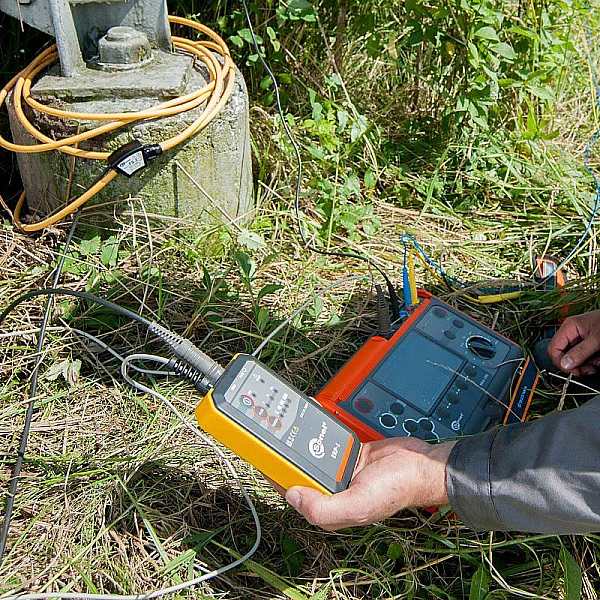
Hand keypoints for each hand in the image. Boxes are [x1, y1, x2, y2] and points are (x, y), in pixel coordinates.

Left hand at [285, 437, 454, 530]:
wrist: (421, 465)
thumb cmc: (396, 489)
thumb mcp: (358, 505)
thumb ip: (323, 508)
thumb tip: (293, 495)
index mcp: (332, 508)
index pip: (296, 495)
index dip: (279, 479)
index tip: (265, 461)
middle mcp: (334, 491)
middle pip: (301, 474)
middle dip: (288, 458)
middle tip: (273, 437)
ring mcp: (342, 470)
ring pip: (313, 456)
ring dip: (302, 443)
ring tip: (287, 427)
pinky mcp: (349, 453)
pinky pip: (329, 442)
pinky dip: (320, 432)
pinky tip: (311, 420)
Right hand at [548, 310, 599, 375]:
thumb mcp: (597, 339)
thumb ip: (580, 352)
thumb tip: (565, 364)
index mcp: (569, 327)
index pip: (553, 348)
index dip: (560, 361)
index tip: (572, 371)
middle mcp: (571, 332)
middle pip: (562, 354)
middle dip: (574, 364)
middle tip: (587, 370)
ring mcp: (578, 338)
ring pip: (572, 357)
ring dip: (584, 364)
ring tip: (597, 363)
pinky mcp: (586, 343)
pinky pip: (582, 355)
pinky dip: (590, 361)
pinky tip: (598, 359)